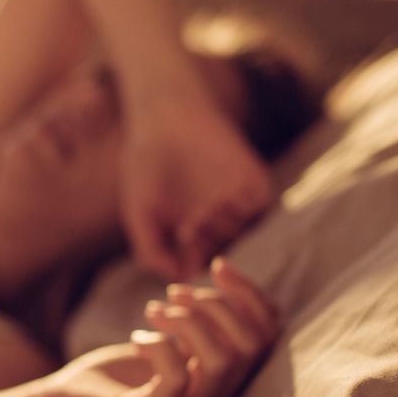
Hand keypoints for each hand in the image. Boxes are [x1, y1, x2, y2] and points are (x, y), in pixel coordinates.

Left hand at [37, 258, 276, 396]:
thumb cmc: (112, 375)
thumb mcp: (166, 344)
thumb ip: (199, 328)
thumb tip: (224, 284)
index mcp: (220, 387)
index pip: (267, 339)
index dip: (250, 295)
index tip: (217, 264)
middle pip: (251, 347)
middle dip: (217, 305)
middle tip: (173, 294)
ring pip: (222, 361)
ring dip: (189, 321)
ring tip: (153, 313)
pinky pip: (177, 379)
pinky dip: (160, 345)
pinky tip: (137, 339)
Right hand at [120, 102, 272, 280]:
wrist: (166, 117)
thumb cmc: (145, 164)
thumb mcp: (139, 213)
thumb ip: (151, 250)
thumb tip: (177, 278)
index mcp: (185, 231)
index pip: (193, 264)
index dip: (185, 266)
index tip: (176, 261)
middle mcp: (213, 221)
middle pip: (219, 255)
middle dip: (204, 253)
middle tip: (185, 239)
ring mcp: (234, 204)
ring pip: (239, 236)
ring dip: (219, 234)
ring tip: (195, 218)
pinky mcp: (253, 185)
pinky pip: (258, 212)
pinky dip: (241, 214)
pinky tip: (215, 203)